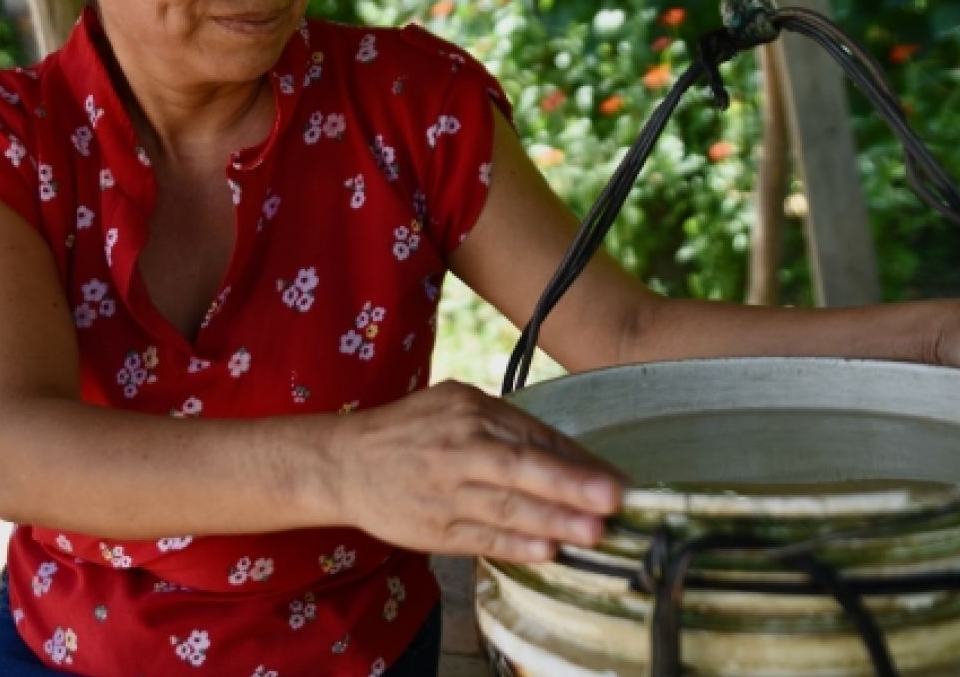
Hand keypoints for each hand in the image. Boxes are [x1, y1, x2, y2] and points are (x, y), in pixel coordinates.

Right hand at [332, 381, 624, 562]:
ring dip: (552, 521)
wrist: (343, 462)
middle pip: (521, 467)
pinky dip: (513, 547)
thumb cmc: (409, 432)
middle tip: (613, 498)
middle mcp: (458, 448)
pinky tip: (545, 552)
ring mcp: (444, 490)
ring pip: (505, 507)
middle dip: (570, 484)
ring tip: (592, 533)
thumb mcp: (453, 407)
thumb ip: (505, 425)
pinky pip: (480, 538)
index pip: (533, 435)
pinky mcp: (433, 527)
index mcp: (469, 411)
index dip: (577, 459)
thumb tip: (568, 453)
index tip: (616, 478)